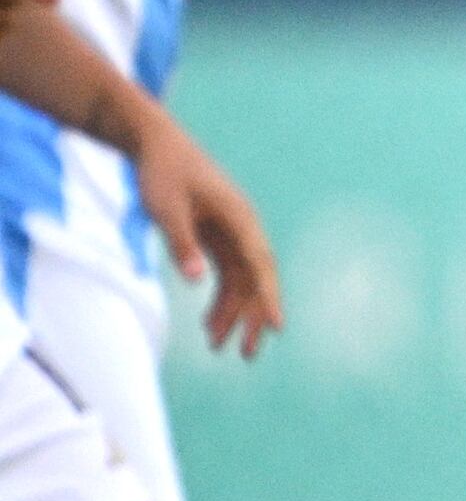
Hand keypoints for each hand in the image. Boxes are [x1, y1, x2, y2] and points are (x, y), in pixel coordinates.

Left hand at [134, 120, 279, 357]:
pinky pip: (225, 276)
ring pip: (241, 282)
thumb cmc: (162, 172)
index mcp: (239, 218)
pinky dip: (219, 300)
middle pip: (256, 279)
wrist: (155, 145)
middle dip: (253, 317)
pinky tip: (208, 324)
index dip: (269, 297)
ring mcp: (231, 234)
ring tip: (217, 346)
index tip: (276, 326)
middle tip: (247, 354)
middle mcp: (242, 229)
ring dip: (232, 313)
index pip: (260, 265)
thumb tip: (196, 280)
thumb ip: (182, 243)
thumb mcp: (167, 207)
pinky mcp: (216, 238)